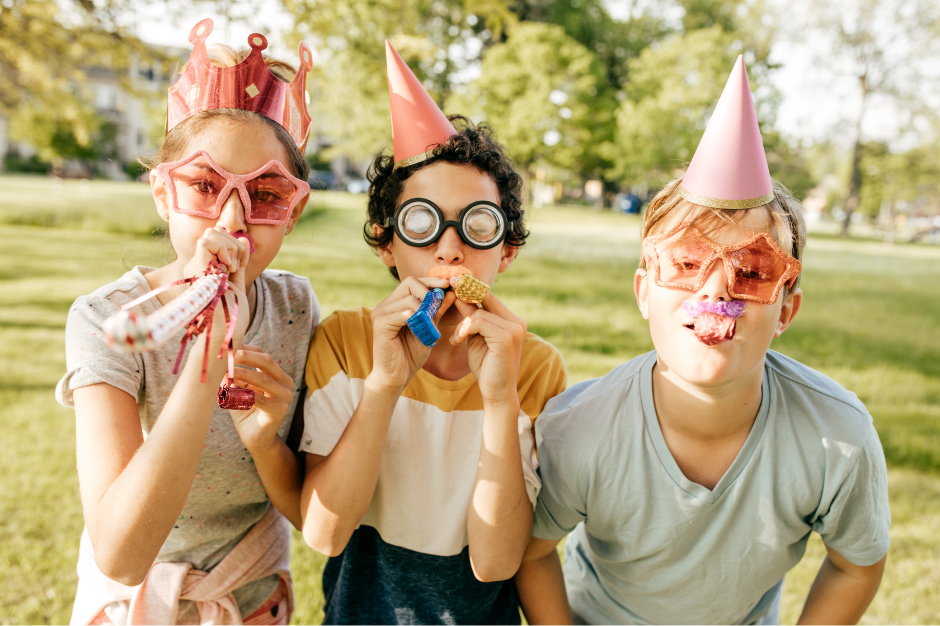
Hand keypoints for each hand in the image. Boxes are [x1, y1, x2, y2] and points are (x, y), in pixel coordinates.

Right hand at [184, 227, 250, 345]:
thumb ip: (239, 262)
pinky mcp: (196, 269)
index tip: (240, 265)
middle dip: (233, 243)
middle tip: (237, 267)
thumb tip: (243, 239)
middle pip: (214, 231)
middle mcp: (197, 266)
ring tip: (233, 269)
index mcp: (205, 270)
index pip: (217, 240)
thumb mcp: (237, 283)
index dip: (234, 246)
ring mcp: (195, 267)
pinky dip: (224, 250)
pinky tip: (228, 269)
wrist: (227, 332)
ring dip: (230, 247)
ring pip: (211, 232)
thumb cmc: (231, 315)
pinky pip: (207, 241)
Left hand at [227, 345, 294, 452]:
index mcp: (277, 375)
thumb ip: (233, 375)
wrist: (255, 439)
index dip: (246, 349)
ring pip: (263, 379)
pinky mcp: (279, 411)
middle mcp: (285, 383)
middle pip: (267, 361)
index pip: (263, 355)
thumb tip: (219, 359)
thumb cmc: (245, 411)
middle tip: (228, 355)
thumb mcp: (239, 389)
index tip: (227, 347)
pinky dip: (245, 394)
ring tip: (226, 373)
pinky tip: (232, 393)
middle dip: (246, 356)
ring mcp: (285, 397)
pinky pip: (261, 399)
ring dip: (243, 374)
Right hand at [368, 276, 455, 391]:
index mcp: (395, 303)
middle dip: (429, 292)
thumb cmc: (410, 354)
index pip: (413, 281)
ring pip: (409, 299)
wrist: (395, 377)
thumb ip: (436, 311)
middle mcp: (385, 305)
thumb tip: (450, 291)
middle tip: (438, 307)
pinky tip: (421, 330)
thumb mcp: (428, 329)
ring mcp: (380, 313)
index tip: (448, 284)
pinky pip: (402, 313)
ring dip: (425, 311)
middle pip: (410, 283)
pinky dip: (416, 320)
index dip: (431, 281)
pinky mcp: (380, 324)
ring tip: (430, 327)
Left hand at [448, 285, 525, 406]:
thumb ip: (471, 318)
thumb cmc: (486, 367)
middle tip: (449, 284)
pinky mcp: (506, 337)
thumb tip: (459, 295)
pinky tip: (458, 341)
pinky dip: (464, 330)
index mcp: (512, 320)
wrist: (497, 393)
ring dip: (462, 324)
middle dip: (465, 292)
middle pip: (485, 297)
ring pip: (478, 312)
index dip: (471, 287)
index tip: (454, 280)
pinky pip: (477, 322)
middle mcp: (517, 321)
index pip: (490, 296)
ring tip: (456, 339)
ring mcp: (514, 328)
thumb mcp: (475, 337)